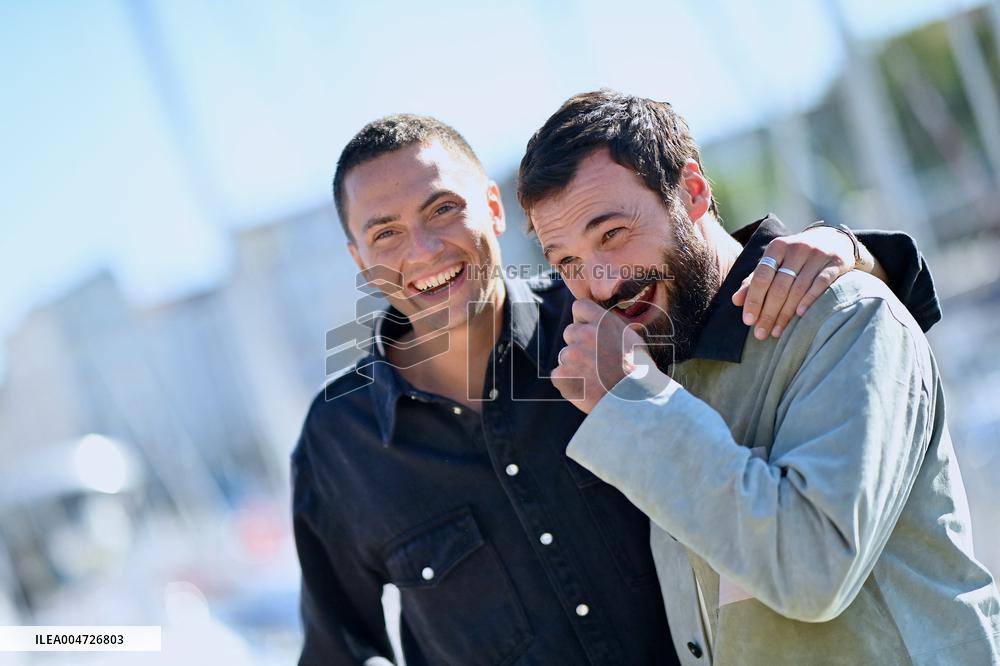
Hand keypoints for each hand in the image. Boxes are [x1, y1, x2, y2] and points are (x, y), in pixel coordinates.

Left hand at [551, 299, 646, 412]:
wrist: (636, 401)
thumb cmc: (638, 371)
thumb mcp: (631, 338)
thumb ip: (610, 326)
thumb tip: (596, 321)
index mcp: (603, 322)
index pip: (579, 306)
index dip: (582, 319)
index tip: (588, 330)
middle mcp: (585, 334)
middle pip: (569, 332)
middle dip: (578, 344)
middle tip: (595, 362)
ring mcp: (572, 355)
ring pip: (565, 356)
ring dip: (574, 365)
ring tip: (594, 378)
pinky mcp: (562, 375)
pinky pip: (558, 375)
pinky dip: (568, 383)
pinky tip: (585, 388)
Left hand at [732, 225, 853, 338]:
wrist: (833, 240)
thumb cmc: (795, 258)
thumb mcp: (774, 264)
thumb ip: (755, 281)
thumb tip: (735, 300)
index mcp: (777, 247)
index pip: (761, 276)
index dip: (753, 299)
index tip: (748, 321)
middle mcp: (797, 248)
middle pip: (779, 286)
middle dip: (768, 312)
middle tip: (761, 334)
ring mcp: (818, 254)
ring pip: (798, 288)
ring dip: (786, 313)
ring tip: (777, 332)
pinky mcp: (836, 263)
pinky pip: (821, 284)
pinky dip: (809, 300)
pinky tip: (800, 315)